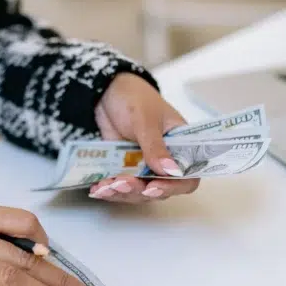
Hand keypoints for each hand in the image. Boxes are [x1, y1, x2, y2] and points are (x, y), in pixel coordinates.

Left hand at [90, 73, 199, 201]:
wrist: (105, 91)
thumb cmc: (133, 97)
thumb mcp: (145, 120)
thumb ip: (156, 146)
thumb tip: (171, 171)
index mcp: (180, 145)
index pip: (188, 176)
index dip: (175, 186)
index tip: (154, 187)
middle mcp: (164, 160)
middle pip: (161, 189)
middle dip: (140, 191)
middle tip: (122, 183)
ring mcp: (143, 165)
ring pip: (139, 191)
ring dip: (123, 193)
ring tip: (105, 187)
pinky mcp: (124, 167)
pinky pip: (120, 186)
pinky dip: (109, 190)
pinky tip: (97, 189)